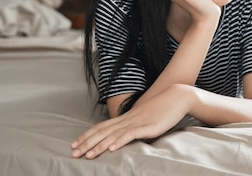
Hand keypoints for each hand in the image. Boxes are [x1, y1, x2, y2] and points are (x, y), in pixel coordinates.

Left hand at [71, 84, 192, 158]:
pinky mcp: (148, 126)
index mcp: (126, 117)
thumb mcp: (146, 118)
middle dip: (87, 143)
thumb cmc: (163, 108)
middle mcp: (128, 119)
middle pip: (103, 131)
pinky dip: (119, 142)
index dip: (87, 135)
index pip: (102, 126)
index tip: (75, 144)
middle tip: (73, 153)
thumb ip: (135, 127)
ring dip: (99, 145)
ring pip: (113, 134)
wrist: (178, 96)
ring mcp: (137, 122)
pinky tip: (111, 149)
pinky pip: (130, 134)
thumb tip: (127, 138)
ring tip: (87, 155)